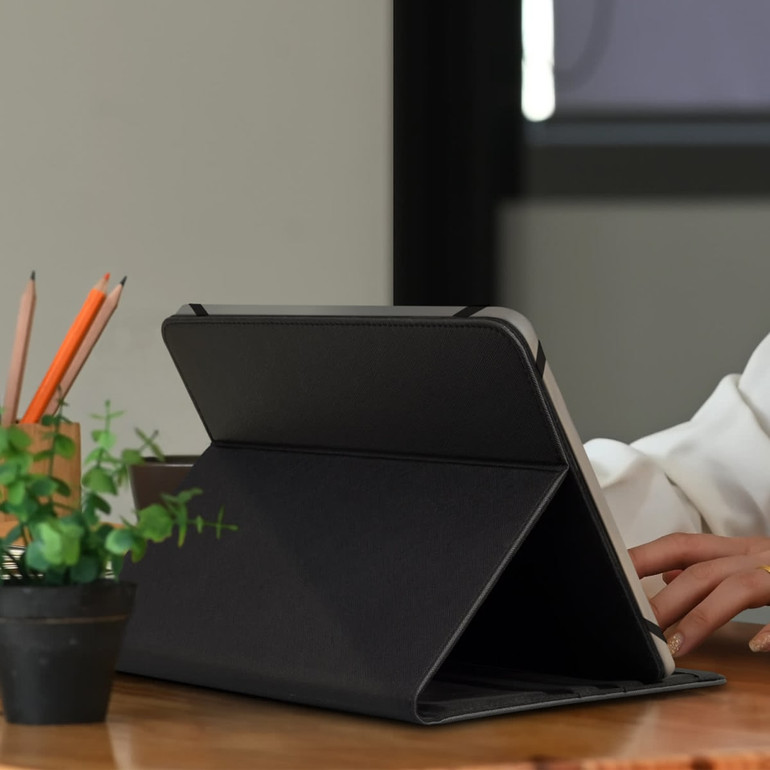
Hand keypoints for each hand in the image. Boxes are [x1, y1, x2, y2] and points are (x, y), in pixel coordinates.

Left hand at [629, 532, 769, 656]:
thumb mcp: (747, 562)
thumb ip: (709, 570)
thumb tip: (667, 576)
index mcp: (736, 551)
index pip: (680, 547)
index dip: (644, 559)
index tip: (615, 577)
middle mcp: (754, 558)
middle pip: (701, 573)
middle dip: (666, 601)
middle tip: (639, 628)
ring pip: (738, 588)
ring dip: (703, 617)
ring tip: (676, 646)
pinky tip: (756, 645)